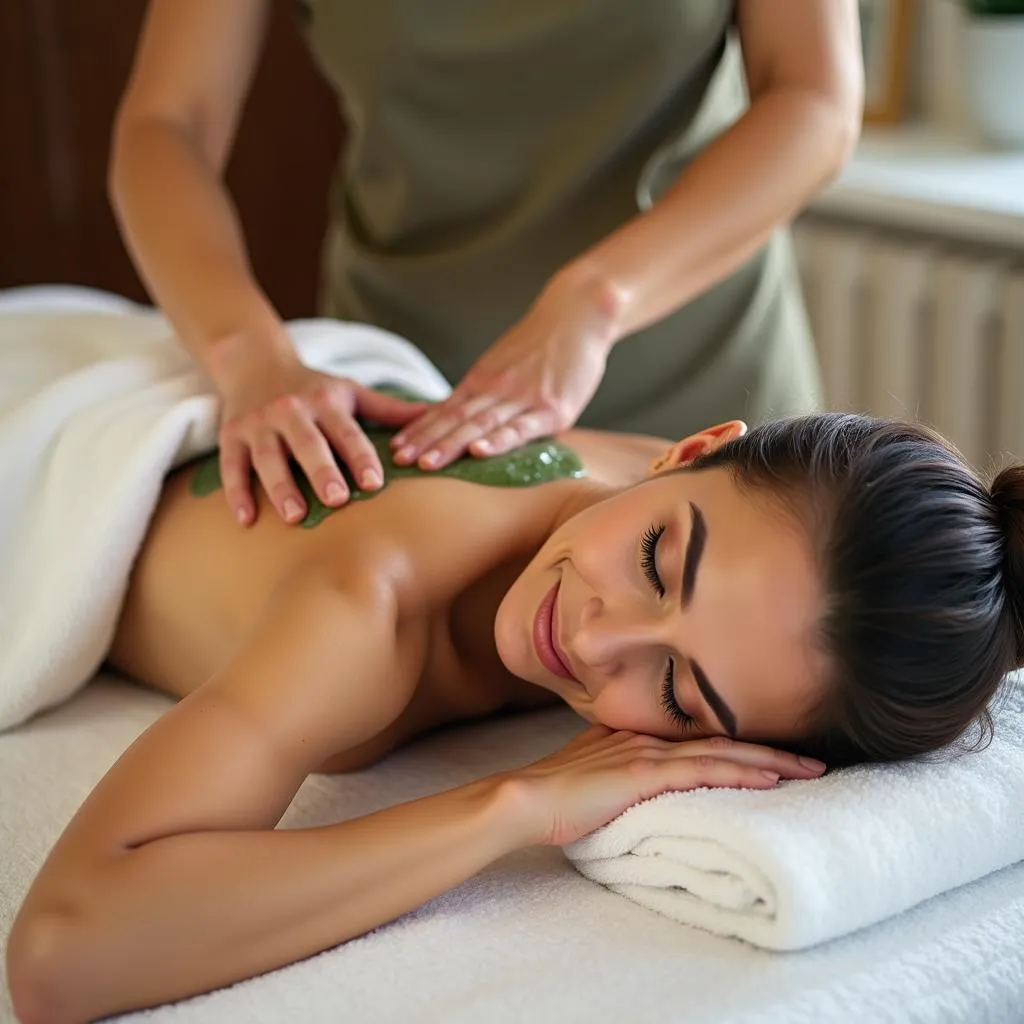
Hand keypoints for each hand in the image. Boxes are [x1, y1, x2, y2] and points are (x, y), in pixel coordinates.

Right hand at [213, 339, 427, 525]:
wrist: (254, 362)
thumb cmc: (314, 387)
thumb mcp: (351, 391)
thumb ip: (390, 410)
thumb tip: (436, 414)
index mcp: (325, 403)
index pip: (347, 432)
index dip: (361, 457)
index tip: (374, 483)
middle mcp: (291, 411)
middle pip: (308, 444)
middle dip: (322, 471)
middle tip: (337, 500)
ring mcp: (258, 424)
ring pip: (268, 458)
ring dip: (280, 487)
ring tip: (294, 516)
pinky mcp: (231, 436)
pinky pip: (232, 466)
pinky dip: (236, 493)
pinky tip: (246, 519)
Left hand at [389, 273, 616, 469]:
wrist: (578, 314)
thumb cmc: (545, 344)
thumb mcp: (507, 364)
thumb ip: (487, 391)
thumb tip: (465, 421)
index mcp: (484, 381)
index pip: (445, 409)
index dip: (419, 429)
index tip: (395, 448)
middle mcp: (497, 390)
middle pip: (455, 419)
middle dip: (425, 442)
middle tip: (399, 461)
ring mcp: (524, 399)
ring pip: (480, 425)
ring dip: (450, 445)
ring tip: (426, 464)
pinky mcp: (552, 410)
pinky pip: (521, 429)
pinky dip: (499, 441)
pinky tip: (479, 452)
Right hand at [505, 727, 826, 846]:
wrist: (525, 798)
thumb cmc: (554, 796)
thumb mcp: (595, 776)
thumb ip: (623, 772)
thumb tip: (645, 784)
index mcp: (639, 738)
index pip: (703, 738)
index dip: (743, 745)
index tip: (779, 754)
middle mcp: (650, 739)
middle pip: (722, 741)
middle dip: (772, 750)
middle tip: (814, 760)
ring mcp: (649, 753)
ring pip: (722, 752)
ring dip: (770, 761)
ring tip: (810, 769)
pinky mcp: (645, 774)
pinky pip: (703, 771)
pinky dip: (740, 773)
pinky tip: (770, 780)